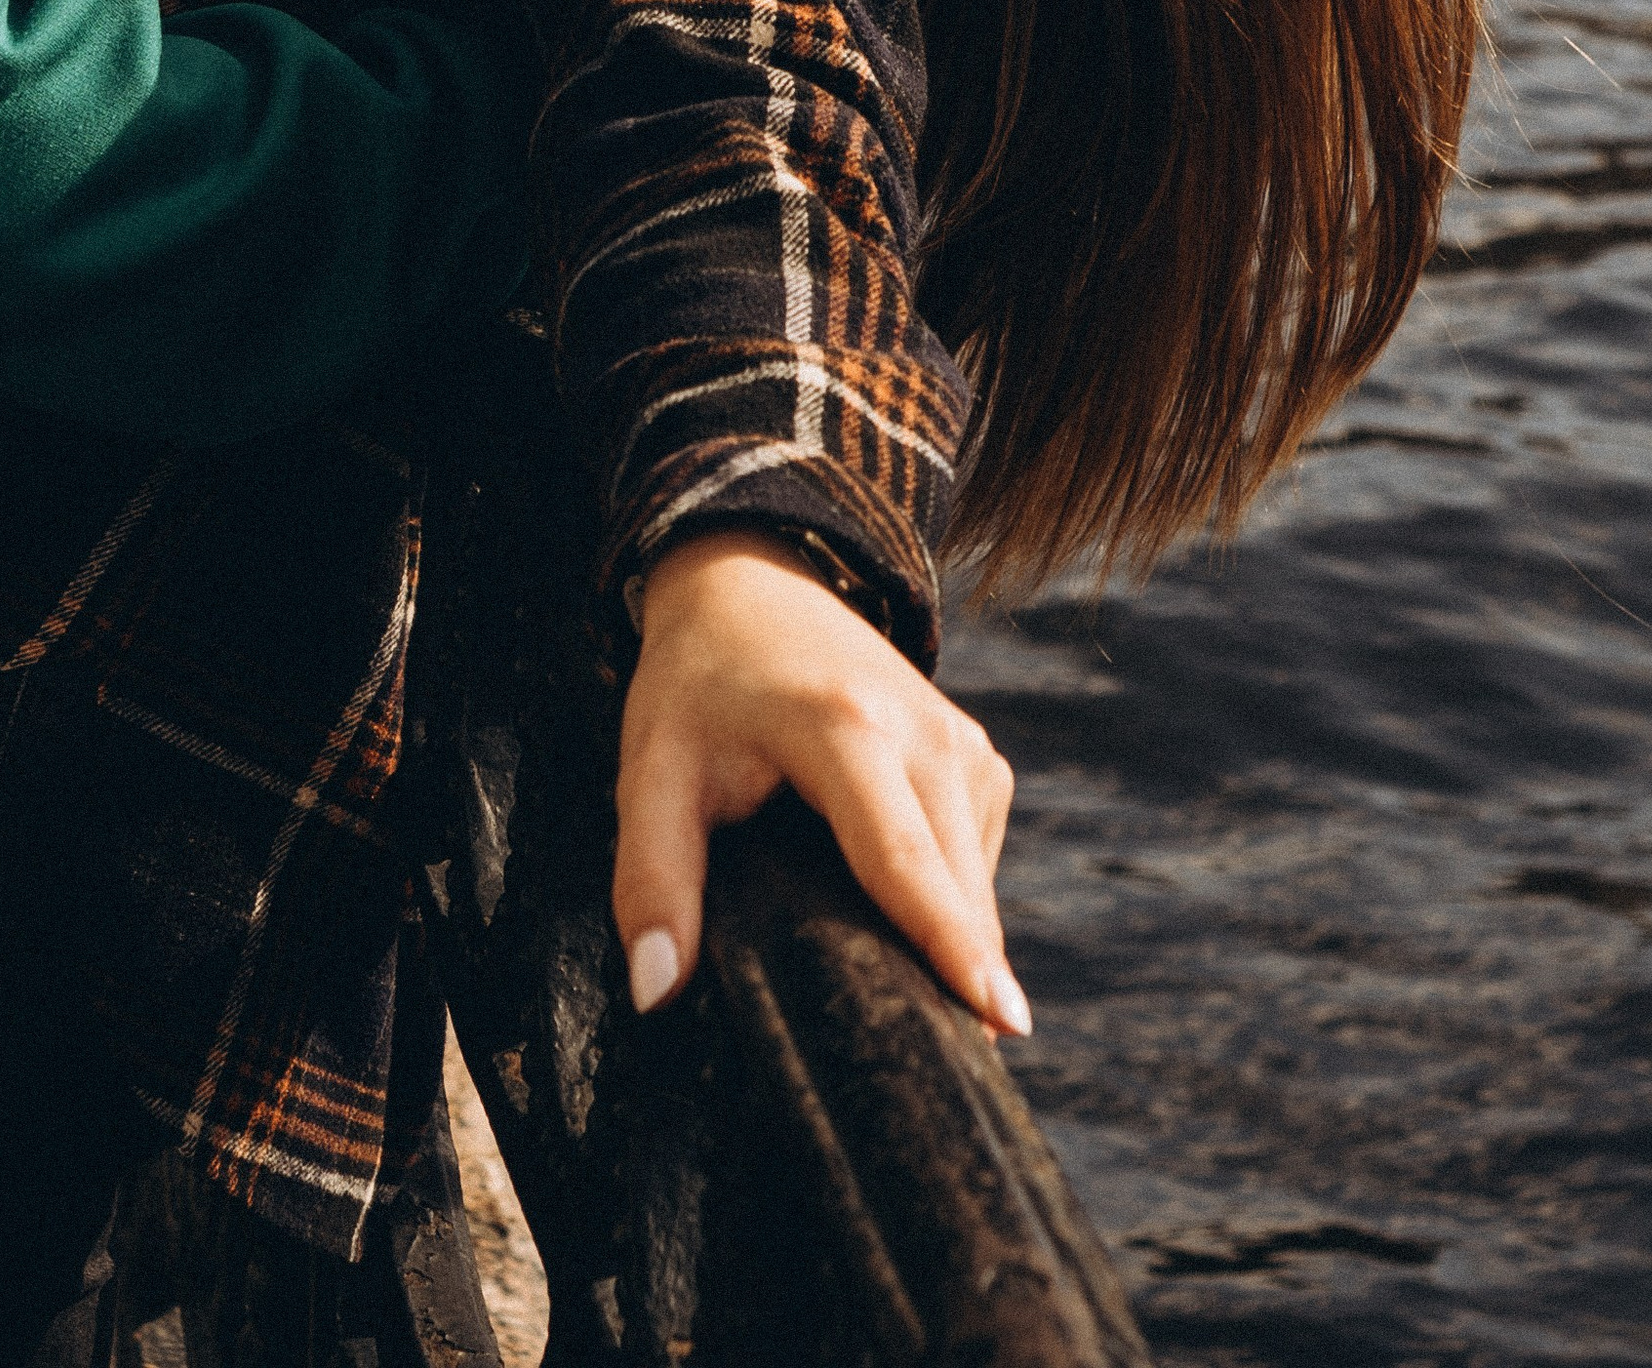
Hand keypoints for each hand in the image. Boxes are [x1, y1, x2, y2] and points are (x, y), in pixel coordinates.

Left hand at [610, 527, 1027, 1035]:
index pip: (905, 858)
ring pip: (975, 884)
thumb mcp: (650, 769)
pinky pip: (976, 860)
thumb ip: (650, 879)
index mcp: (846, 729)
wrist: (755, 578)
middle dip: (954, 980)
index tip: (1001, 1022)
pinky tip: (890, 906)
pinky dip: (947, 903)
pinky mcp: (978, 756)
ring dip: (946, 944)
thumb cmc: (699, 680)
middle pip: (955, 888)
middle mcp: (925, 731)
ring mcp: (963, 741)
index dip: (950, 946)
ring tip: (891, 983)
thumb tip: (656, 992)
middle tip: (934, 1072)